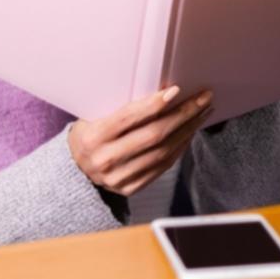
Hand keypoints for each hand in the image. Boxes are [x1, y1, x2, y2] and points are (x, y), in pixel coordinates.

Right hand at [68, 86, 214, 195]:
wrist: (75, 168)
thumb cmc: (89, 132)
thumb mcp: (93, 116)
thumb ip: (122, 108)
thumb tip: (163, 91)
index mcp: (93, 137)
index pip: (129, 118)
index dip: (154, 104)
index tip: (177, 90)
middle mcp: (106, 160)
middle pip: (154, 135)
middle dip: (184, 114)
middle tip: (204, 98)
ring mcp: (119, 177)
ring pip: (163, 152)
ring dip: (188, 130)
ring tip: (203, 112)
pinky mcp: (131, 188)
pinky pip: (163, 166)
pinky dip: (180, 147)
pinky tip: (190, 132)